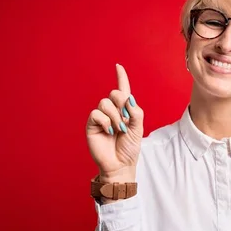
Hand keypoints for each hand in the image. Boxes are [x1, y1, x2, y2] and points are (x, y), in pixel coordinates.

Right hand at [86, 64, 143, 181]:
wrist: (121, 164)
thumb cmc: (129, 148)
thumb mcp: (138, 128)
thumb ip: (136, 111)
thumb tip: (128, 98)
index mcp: (125, 111)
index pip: (123, 90)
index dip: (121, 78)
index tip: (118, 66)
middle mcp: (112, 112)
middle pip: (114, 93)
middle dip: (122, 103)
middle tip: (126, 120)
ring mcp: (101, 118)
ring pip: (105, 103)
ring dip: (115, 117)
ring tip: (119, 130)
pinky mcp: (92, 125)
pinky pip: (96, 113)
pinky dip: (105, 121)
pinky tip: (109, 131)